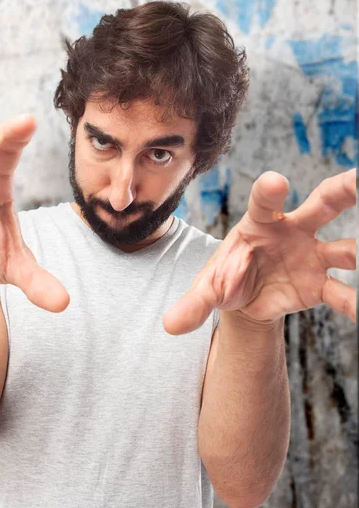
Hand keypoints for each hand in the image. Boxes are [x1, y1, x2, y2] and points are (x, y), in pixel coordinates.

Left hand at [163, 169, 356, 333]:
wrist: (243, 299)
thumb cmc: (226, 278)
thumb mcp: (207, 289)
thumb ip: (192, 303)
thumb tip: (168, 326)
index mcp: (258, 223)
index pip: (263, 202)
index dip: (268, 191)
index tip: (275, 181)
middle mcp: (291, 232)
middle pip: (322, 203)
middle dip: (344, 189)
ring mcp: (311, 256)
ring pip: (344, 247)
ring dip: (358, 251)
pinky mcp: (319, 285)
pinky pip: (341, 293)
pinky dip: (353, 303)